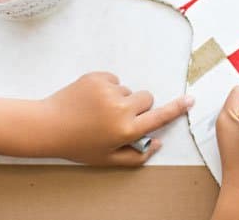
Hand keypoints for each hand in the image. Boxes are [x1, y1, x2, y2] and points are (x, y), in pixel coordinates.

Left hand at [33, 72, 193, 165]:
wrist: (48, 125)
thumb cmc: (78, 145)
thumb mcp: (107, 159)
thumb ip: (136, 156)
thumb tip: (157, 142)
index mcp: (126, 129)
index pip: (159, 117)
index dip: (176, 108)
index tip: (190, 99)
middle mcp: (121, 108)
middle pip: (146, 98)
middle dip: (139, 106)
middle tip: (120, 117)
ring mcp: (108, 90)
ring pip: (128, 90)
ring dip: (120, 98)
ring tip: (98, 110)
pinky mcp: (97, 77)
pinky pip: (113, 80)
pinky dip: (107, 88)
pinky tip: (91, 99)